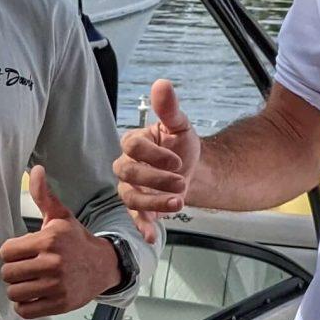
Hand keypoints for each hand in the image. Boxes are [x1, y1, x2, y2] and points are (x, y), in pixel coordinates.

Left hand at [0, 167, 118, 319]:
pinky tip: (34, 295)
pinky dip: (25, 305)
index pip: (6, 251)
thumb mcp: (61, 216)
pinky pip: (25, 310)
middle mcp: (53, 263)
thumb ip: (43, 195)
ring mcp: (57, 286)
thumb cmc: (75, 239)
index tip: (22, 252)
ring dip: (18, 289)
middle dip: (13, 271)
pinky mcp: (60, 304)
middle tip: (25, 268)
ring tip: (29, 282)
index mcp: (49, 240)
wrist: (104, 265)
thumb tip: (35, 169)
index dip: (11, 252)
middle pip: (7, 273)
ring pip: (14, 293)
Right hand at [114, 79, 200, 236]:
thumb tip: (162, 84)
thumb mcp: (180, 126)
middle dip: (154, 179)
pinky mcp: (138, 208)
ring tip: (178, 202)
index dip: (153, 155)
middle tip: (181, 181)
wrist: (193, 170)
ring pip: (130, 197)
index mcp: (133, 143)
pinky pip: (134, 218)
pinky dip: (141, 227)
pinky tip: (151, 235)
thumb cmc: (182, 146)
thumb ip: (170, 108)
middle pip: (128, 173)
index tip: (177, 161)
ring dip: (153, 202)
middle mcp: (126, 166)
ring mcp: (130, 188)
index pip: (132, 146)